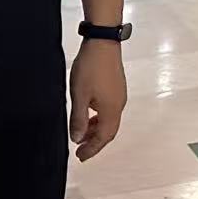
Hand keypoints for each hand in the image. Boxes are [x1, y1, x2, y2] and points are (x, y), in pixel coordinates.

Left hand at [69, 38, 127, 161]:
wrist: (103, 42)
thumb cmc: (90, 69)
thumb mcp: (79, 96)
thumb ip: (79, 119)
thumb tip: (77, 139)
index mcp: (111, 110)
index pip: (103, 137)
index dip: (92, 149)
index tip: (80, 156)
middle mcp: (119, 104)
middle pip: (109, 130)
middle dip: (95, 142)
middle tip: (81, 150)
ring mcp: (119, 94)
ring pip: (110, 120)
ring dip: (97, 130)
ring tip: (82, 133)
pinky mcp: (117, 86)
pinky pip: (110, 110)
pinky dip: (99, 118)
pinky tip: (89, 114)